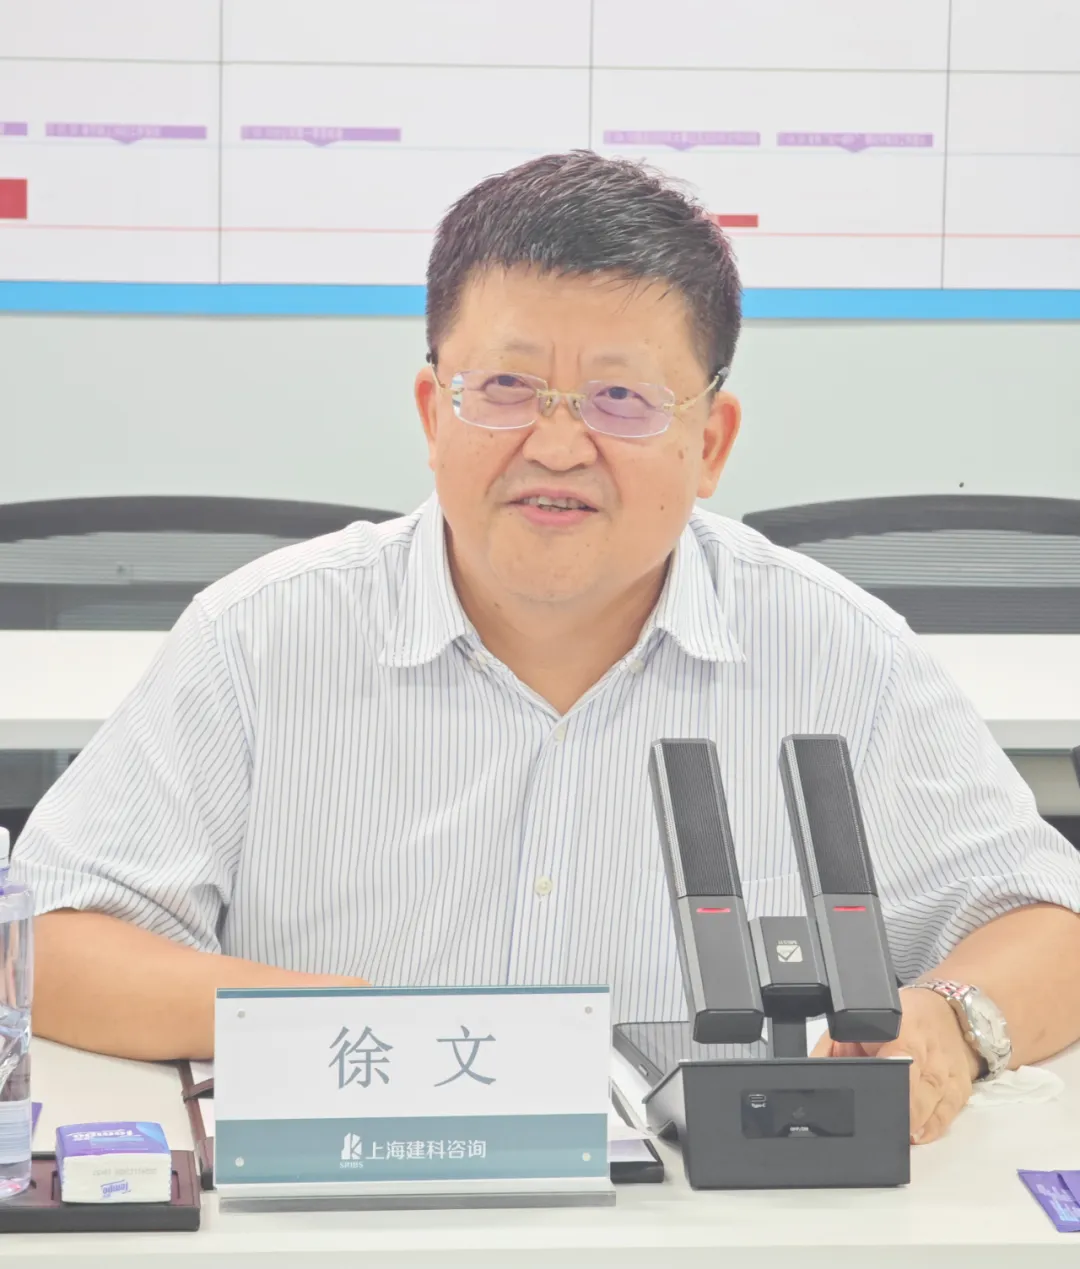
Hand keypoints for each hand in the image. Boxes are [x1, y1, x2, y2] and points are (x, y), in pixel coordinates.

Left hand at [810, 986, 980, 1143]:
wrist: (946, 1012)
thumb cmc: (902, 1018)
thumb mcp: (860, 1022)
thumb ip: (833, 1046)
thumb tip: (809, 1071)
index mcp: (903, 1031)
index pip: (902, 1056)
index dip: (894, 1077)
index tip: (879, 1092)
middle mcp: (929, 1053)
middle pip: (920, 1086)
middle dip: (903, 1110)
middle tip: (885, 1127)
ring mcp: (948, 1072)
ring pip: (936, 1103)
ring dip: (917, 1124)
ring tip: (900, 1137)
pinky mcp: (960, 1089)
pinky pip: (948, 1114)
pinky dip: (934, 1128)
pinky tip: (919, 1136)